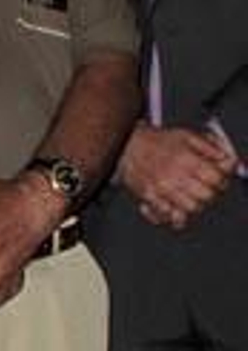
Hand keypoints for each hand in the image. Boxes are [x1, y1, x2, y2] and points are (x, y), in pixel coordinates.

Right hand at [118, 124, 234, 229]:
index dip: (220, 179)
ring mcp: (160, 188)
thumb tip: (224, 158)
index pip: (215, 178)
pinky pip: (168, 215)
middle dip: (209, 192)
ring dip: (194, 204)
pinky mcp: (148, 197)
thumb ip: (208, 146)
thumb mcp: (185, 135)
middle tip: (204, 187)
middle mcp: (173, 175)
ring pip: (191, 209)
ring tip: (190, 196)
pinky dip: (174, 215)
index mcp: (185, 159)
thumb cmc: (156, 141)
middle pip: (206, 196)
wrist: (126, 145)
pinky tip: (175, 207)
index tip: (216, 178)